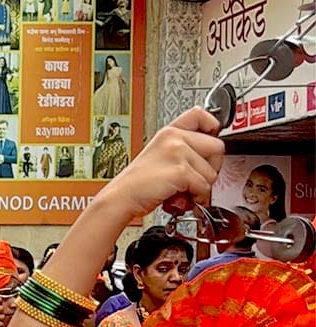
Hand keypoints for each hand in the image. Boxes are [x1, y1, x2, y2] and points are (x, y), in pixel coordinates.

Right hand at [102, 107, 223, 217]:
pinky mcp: (181, 171)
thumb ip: (181, 150)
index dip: (212, 128)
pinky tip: (180, 197)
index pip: (201, 115)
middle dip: (210, 167)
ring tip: (181, 189)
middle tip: (193, 178)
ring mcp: (178, 153)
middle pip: (217, 147)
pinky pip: (204, 186)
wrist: (121, 198)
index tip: (208, 142)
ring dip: (201, 186)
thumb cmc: (137, 183)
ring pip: (212, 171)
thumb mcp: (158, 156)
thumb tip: (208, 158)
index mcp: (168, 132)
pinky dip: (195, 197)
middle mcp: (174, 138)